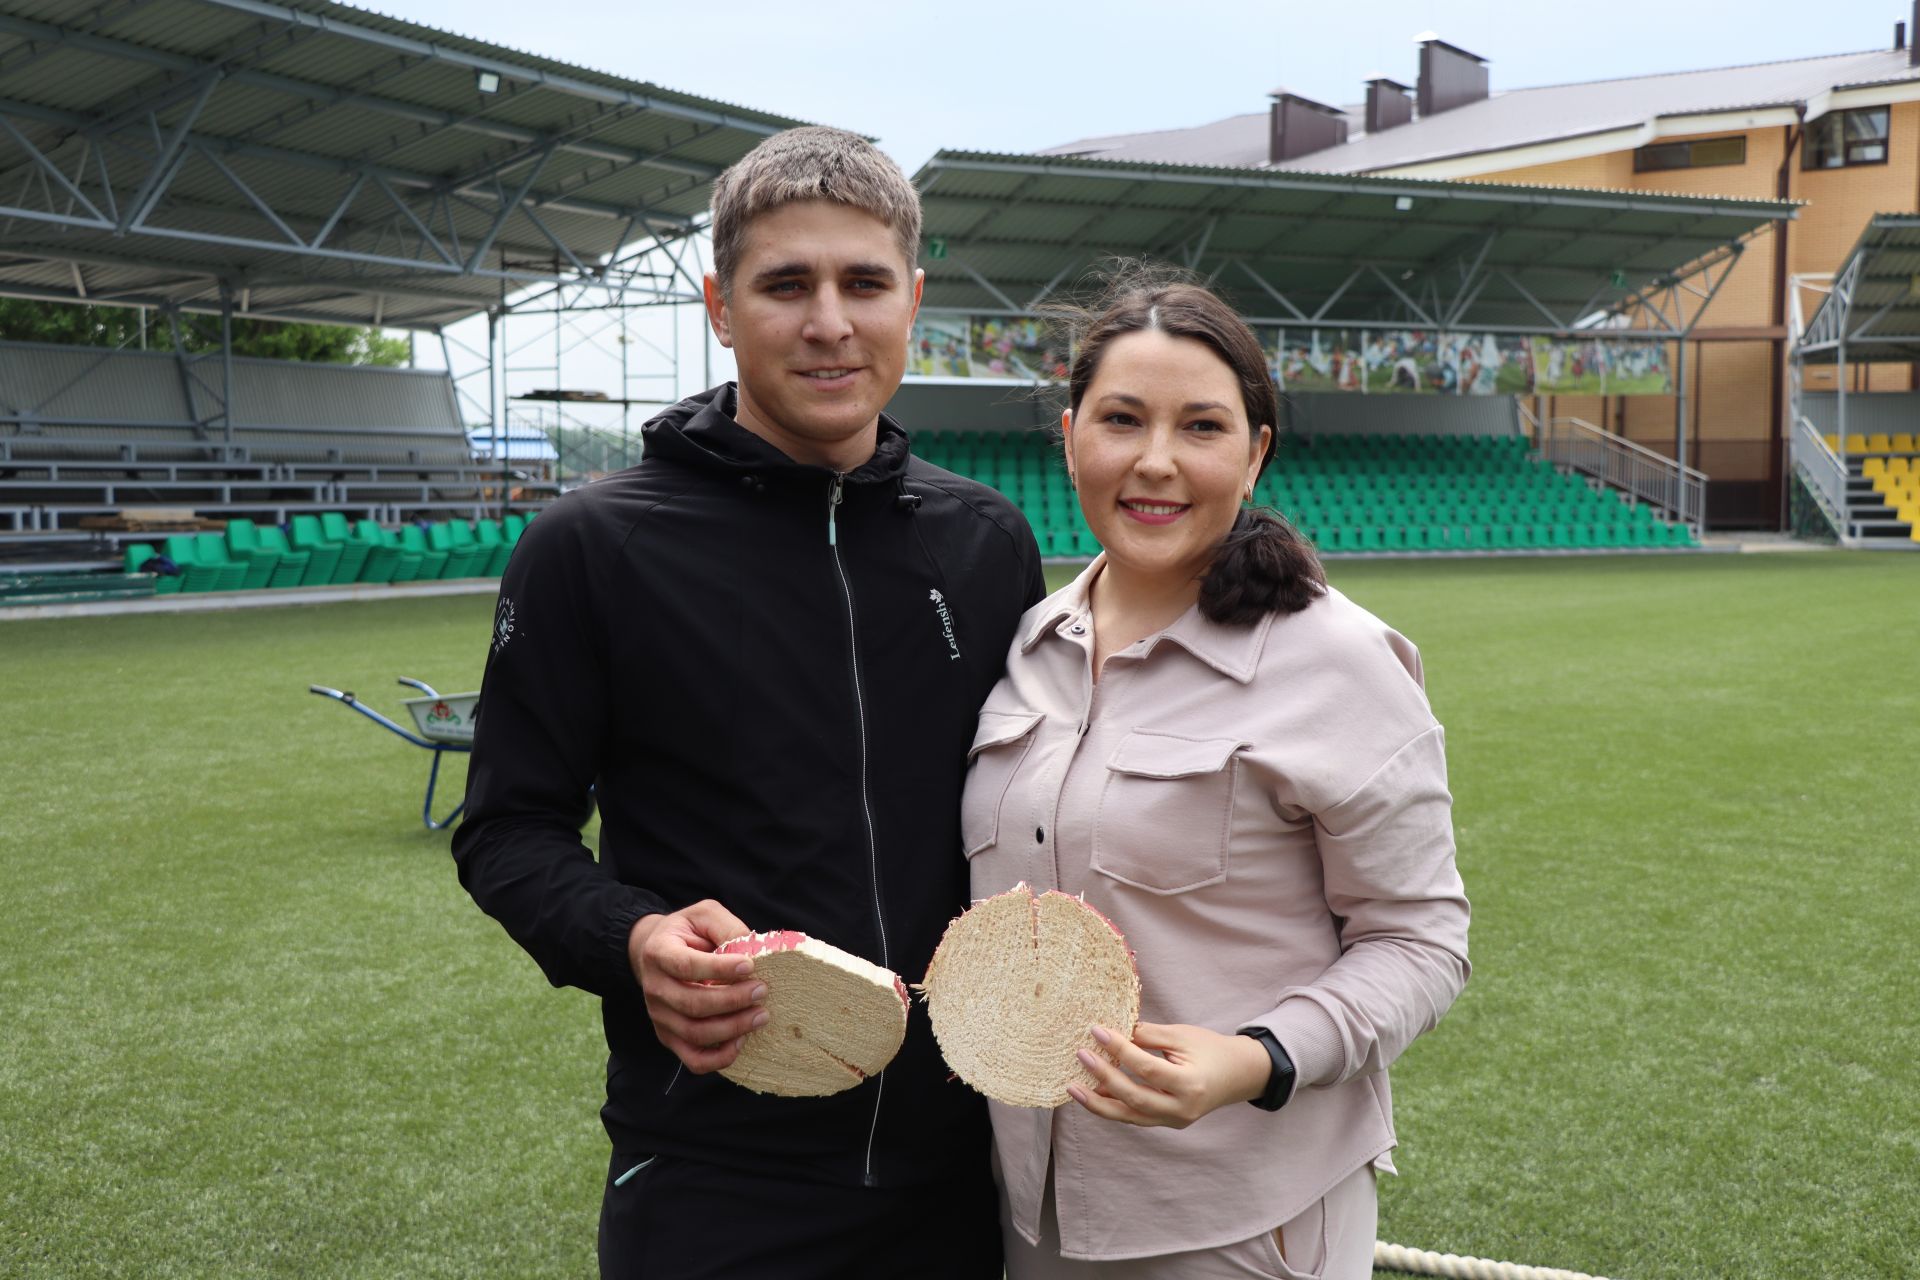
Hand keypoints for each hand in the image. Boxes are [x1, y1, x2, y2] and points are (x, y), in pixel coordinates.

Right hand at [628, 900, 765, 1074]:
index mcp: (659, 953)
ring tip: (761, 1015)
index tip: (750, 966)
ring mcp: (660, 1017)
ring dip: (733, 1028)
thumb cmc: (688, 932)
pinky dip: (720, 1057)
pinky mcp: (669, 1037)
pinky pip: (693, 1060)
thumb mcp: (705, 916)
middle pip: (693, 1004)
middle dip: (733, 1000)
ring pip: (695, 1034)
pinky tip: (742, 1040)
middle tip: (762, 991)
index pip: (686, 966)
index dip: (719, 969)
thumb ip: (727, 928)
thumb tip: (753, 951)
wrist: (657, 952)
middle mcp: (654, 988)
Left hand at [1066, 1023, 1271, 1128]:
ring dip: (1099, 1103)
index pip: (1146, 1068)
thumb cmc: (1211, 1049)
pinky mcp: (1168, 1123)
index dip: (1119, 1050)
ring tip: (1074, 1088)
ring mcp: (1174, 1121)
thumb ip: (1149, 1035)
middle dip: (1104, 1077)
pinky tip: (1092, 1095)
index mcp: (1190, 1084)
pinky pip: (1135, 1117)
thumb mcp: (1182, 1035)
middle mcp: (1181, 1109)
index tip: (1097, 1031)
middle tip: (1081, 1055)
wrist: (1238, 1075)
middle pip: (1134, 1098)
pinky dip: (1113, 1107)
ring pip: (1130, 1116)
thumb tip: (1115, 1031)